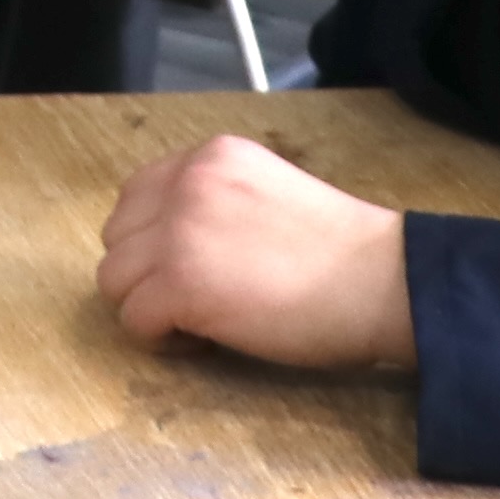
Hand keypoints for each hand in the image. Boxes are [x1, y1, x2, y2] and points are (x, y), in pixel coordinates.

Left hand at [96, 135, 417, 370]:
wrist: (385, 282)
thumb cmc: (343, 253)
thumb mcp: (267, 194)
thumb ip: (216, 202)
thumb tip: (170, 241)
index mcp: (211, 157)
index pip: (138, 196)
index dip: (155, 241)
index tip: (193, 267)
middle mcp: (186, 183)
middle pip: (118, 238)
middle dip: (146, 274)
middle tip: (194, 299)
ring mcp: (178, 232)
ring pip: (114, 279)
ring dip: (148, 307)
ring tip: (199, 322)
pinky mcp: (180, 284)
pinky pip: (133, 319)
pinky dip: (161, 339)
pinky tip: (204, 341)